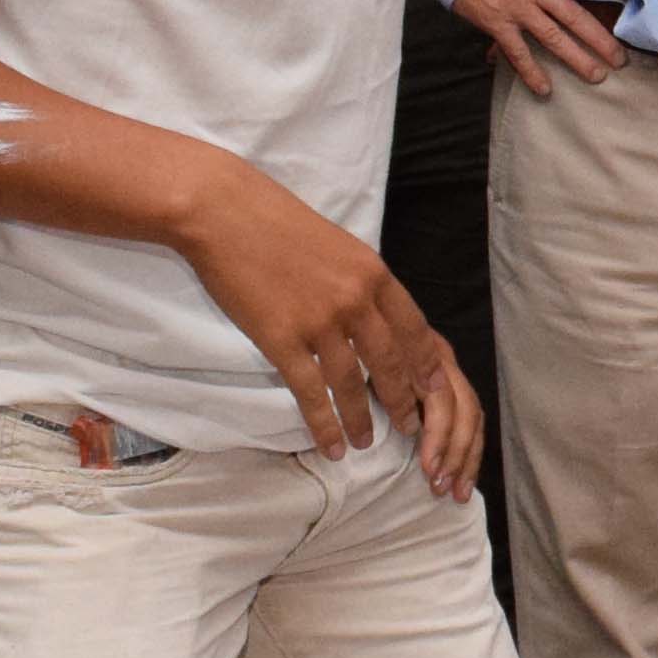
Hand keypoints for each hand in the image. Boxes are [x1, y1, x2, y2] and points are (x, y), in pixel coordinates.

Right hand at [178, 159, 472, 478]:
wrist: (223, 212)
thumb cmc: (276, 221)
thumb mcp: (337, 244)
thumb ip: (359, 279)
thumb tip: (374, 312)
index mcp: (373, 273)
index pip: (414, 329)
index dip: (425, 364)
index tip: (434, 389)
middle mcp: (355, 300)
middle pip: (390, 362)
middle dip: (402, 400)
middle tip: (410, 426)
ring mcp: (319, 322)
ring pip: (351, 384)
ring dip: (362, 419)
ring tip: (366, 443)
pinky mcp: (281, 339)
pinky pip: (311, 392)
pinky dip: (324, 424)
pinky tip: (332, 445)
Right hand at [449, 0, 623, 97]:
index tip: (630, 8)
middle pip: (577, 19)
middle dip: (602, 40)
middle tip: (621, 59)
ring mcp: (518, 10)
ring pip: (554, 39)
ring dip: (577, 59)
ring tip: (597, 76)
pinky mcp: (498, 24)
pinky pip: (518, 54)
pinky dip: (531, 72)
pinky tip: (545, 89)